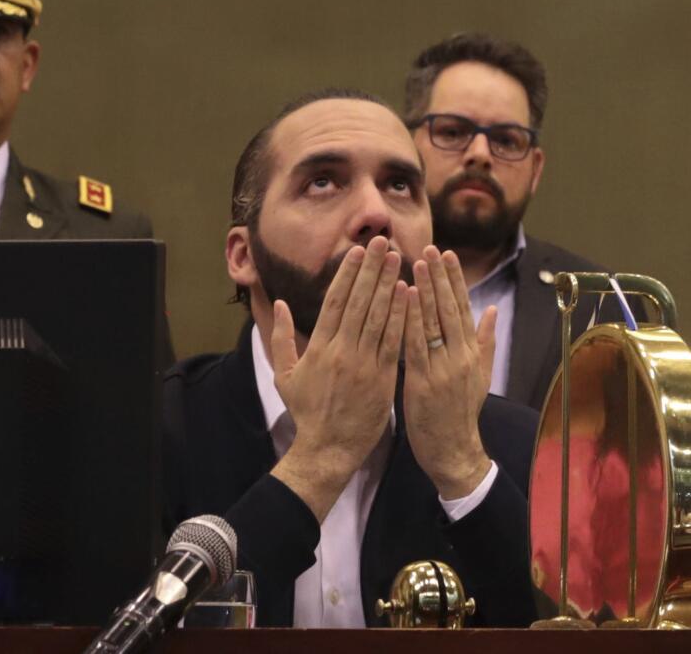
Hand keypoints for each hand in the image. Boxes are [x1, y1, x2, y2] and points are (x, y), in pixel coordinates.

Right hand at [268, 236, 408, 521]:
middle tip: (382, 242)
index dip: (348, 273)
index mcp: (318, 347)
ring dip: (389, 285)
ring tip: (399, 259)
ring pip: (378, 316)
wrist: (327, 449)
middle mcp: (342, 350)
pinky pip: (394, 341)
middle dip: (372, 269)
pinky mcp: (383, 378)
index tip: (358, 251)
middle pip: (359, 301)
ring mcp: (364, 364)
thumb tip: (280, 304)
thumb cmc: (307, 413)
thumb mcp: (284, 375)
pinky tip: (410, 295)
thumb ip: (281, 337)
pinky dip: (401, 317)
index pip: (335, 301)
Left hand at [403, 245, 495, 500]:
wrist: (454, 451)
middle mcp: (460, 356)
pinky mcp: (423, 381)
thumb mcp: (480, 376)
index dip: (454, 280)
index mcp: (472, 353)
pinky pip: (416, 345)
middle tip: (430, 248)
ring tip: (416, 262)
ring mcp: (443, 368)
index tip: (447, 254)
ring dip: (425, 290)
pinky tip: (405, 299)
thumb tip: (492, 309)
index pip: (463, 308)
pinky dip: (411, 320)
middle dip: (439, 277)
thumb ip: (485, 341)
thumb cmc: (460, 414)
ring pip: (434, 322)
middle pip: (450, 309)